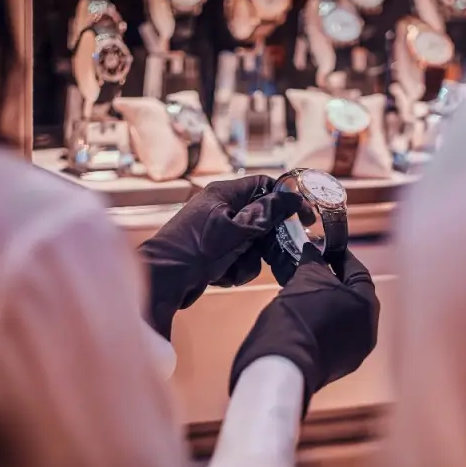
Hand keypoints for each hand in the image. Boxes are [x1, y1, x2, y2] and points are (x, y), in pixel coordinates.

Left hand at [139, 175, 302, 336]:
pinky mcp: (214, 252)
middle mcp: (221, 209)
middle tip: (265, 254)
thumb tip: (293, 196)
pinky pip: (239, 259)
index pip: (264, 185)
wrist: (162, 281)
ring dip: (248, 261)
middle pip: (262, 219)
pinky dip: (234, 269)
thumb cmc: (194, 249)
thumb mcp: (236, 230)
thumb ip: (267, 213)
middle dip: (264, 242)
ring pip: (253, 244)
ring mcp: (217, 231)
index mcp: (224, 193)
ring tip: (231, 268)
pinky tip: (220, 276)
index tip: (304, 218)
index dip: (286, 200)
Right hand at [229, 243, 379, 413]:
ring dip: (328, 302)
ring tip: (305, 290)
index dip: (341, 257)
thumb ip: (314, 261)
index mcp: (367, 306)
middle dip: (334, 280)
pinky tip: (305, 315)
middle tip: (315, 267)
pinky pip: (335, 335)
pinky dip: (323, 322)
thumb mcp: (305, 279)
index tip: (327, 248)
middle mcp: (368, 330)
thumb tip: (313, 251)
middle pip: (354, 296)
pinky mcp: (338, 365)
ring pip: (344, 317)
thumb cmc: (298, 315)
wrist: (281, 363)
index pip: (358, 272)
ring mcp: (355, 351)